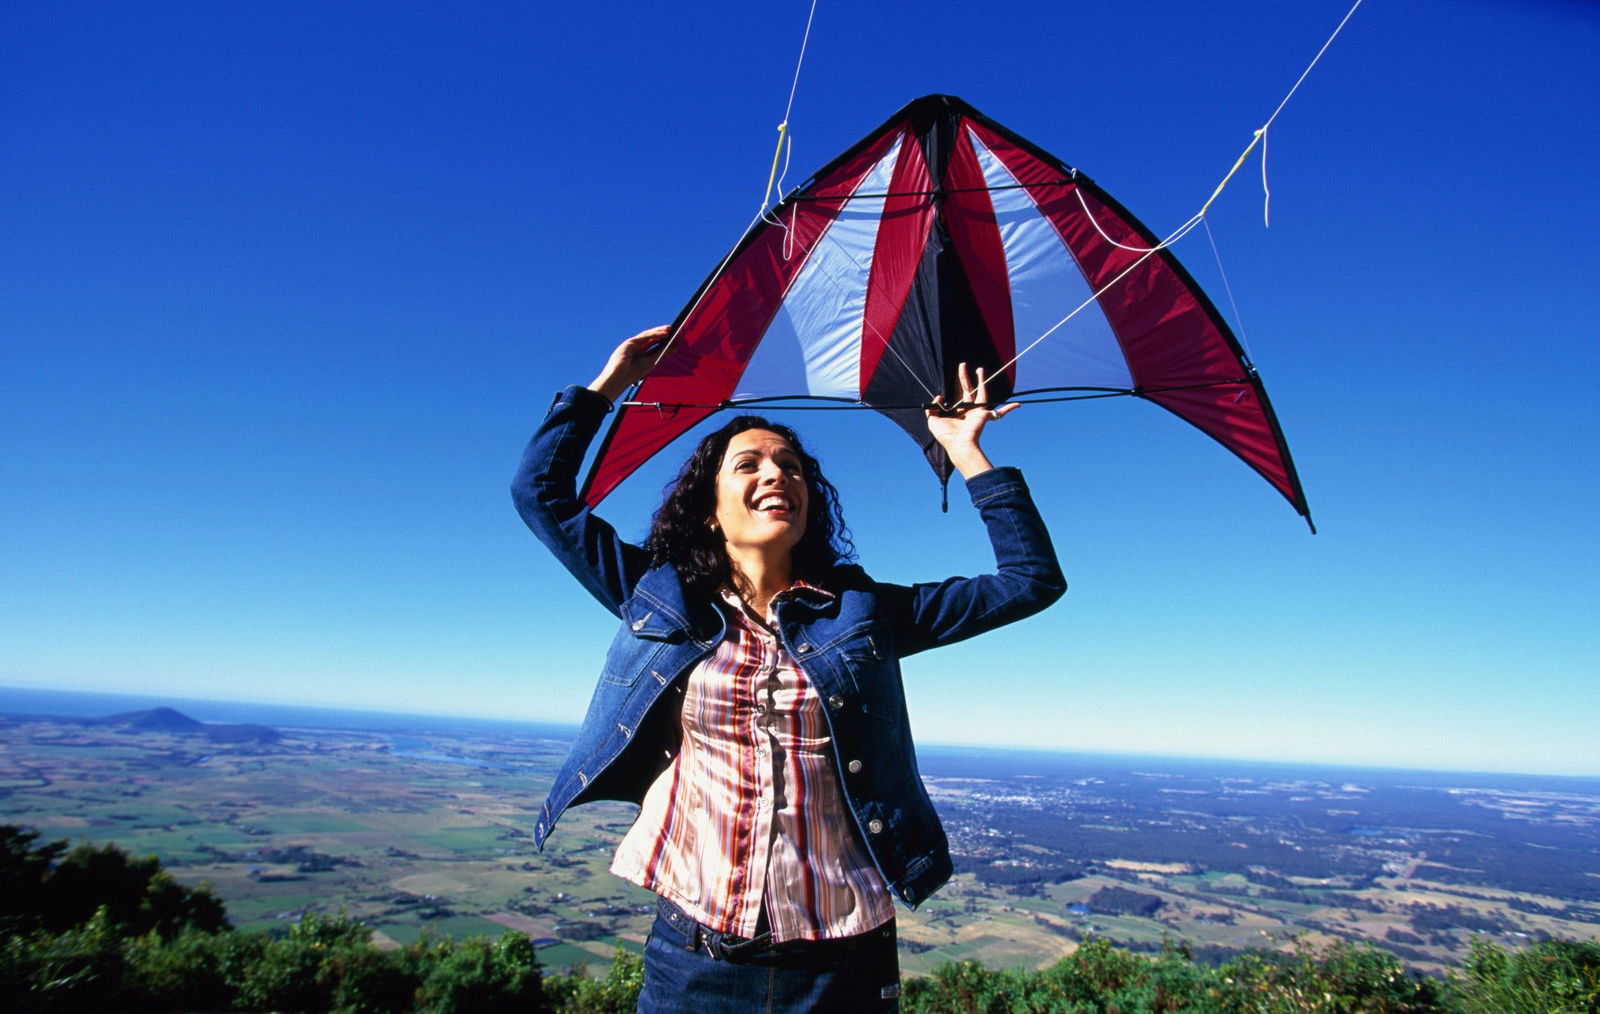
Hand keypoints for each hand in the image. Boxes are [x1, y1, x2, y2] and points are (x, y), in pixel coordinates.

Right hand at [588, 325, 670, 402]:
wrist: (620, 376)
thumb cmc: (634, 372)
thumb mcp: (652, 361)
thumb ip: (661, 353)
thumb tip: (674, 348)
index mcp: (641, 355)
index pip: (654, 346)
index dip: (664, 342)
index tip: (675, 340)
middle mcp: (637, 349)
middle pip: (652, 339)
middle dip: (662, 334)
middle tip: (674, 331)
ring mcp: (633, 344)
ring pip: (648, 335)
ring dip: (659, 332)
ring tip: (669, 329)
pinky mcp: (631, 342)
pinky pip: (645, 336)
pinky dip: (654, 333)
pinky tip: (663, 333)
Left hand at [926, 363, 1016, 478]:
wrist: (958, 444)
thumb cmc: (946, 435)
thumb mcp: (933, 421)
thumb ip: (932, 408)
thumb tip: (939, 397)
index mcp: (957, 412)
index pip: (957, 398)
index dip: (952, 393)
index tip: (948, 386)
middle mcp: (967, 410)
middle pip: (967, 390)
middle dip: (965, 377)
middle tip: (963, 364)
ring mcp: (976, 411)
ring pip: (980, 392)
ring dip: (981, 380)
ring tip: (980, 369)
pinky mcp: (983, 412)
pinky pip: (997, 409)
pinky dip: (1008, 409)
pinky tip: (1017, 405)